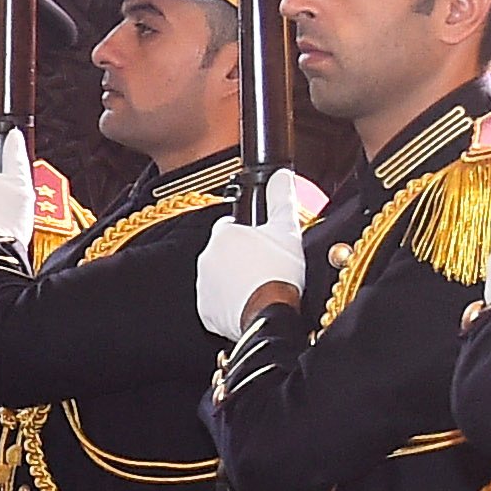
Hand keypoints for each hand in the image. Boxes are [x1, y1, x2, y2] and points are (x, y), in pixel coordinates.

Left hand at [198, 202, 309, 340]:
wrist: (271, 313)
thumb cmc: (278, 272)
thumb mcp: (287, 230)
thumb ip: (281, 199)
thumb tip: (281, 176)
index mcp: (222, 235)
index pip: (229, 226)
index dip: (246, 233)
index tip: (260, 243)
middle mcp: (206, 258)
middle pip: (223, 253)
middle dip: (239, 258)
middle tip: (262, 267)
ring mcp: (203, 286)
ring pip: (218, 277)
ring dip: (233, 280)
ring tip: (257, 287)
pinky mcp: (205, 311)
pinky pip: (216, 303)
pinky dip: (228, 304)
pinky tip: (248, 303)